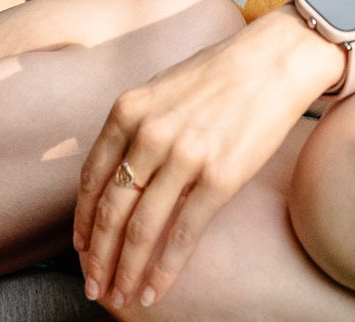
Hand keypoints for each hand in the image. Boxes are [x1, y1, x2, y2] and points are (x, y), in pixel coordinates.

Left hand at [75, 5, 341, 309]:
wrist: (274, 60)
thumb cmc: (218, 75)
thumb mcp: (160, 91)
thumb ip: (134, 130)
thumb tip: (116, 180)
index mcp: (127, 111)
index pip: (92, 180)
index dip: (82, 222)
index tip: (80, 250)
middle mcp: (149, 133)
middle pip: (111, 210)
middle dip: (98, 256)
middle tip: (93, 285)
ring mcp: (184, 156)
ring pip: (141, 228)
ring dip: (127, 270)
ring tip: (121, 295)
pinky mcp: (219, 176)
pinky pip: (183, 233)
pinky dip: (165, 268)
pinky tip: (155, 289)